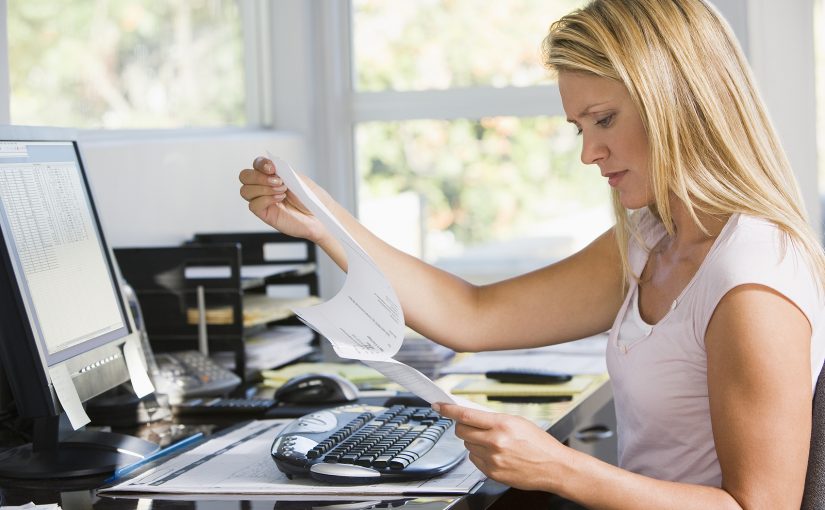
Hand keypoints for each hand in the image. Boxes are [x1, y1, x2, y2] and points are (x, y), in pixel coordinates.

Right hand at [238, 157, 326, 241]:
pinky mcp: (265, 214)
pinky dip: (266, 199)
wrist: (321, 215)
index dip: (261, 164)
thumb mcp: (299, 178)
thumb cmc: (312, 198)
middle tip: (278, 181)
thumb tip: (270, 163)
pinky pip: (253, 205)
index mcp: (273, 176)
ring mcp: (264, 201)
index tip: (273, 168)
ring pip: (245, 190)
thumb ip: (282, 170)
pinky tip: (280, 199)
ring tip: (282, 191)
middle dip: (258, 177)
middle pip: (244, 177)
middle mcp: (265, 187)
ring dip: (264, 188)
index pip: (256, 164)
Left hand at [434, 402, 569, 491]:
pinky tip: (494, 453)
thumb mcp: (518, 422)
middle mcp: (495, 442)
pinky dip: (479, 455)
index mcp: (502, 425)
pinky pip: (475, 460)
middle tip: (469, 425)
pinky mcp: (492, 473)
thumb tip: (473, 416)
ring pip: (467, 446)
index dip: (448, 410)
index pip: (466, 415)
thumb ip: (494, 419)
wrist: (554, 467)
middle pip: (462, 431)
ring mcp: (493, 459)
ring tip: (491, 442)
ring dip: (473, 441)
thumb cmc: (540, 444)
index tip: (438, 406)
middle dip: (461, 426)